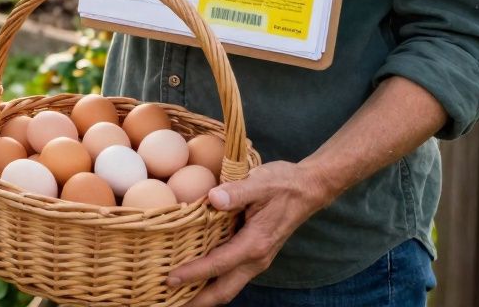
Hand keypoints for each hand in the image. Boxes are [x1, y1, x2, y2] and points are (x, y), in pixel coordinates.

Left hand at [167, 161, 333, 305]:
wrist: (308, 189)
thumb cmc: (283, 184)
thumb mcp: (260, 183)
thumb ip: (236, 192)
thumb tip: (213, 198)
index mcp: (255, 243)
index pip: (218, 265)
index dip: (193, 273)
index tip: (170, 279)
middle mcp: (256, 258)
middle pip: (224, 291)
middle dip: (198, 301)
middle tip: (170, 301)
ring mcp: (257, 259)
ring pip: (228, 287)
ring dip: (205, 295)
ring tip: (178, 296)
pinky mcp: (254, 255)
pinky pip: (231, 276)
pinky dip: (213, 282)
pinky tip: (196, 278)